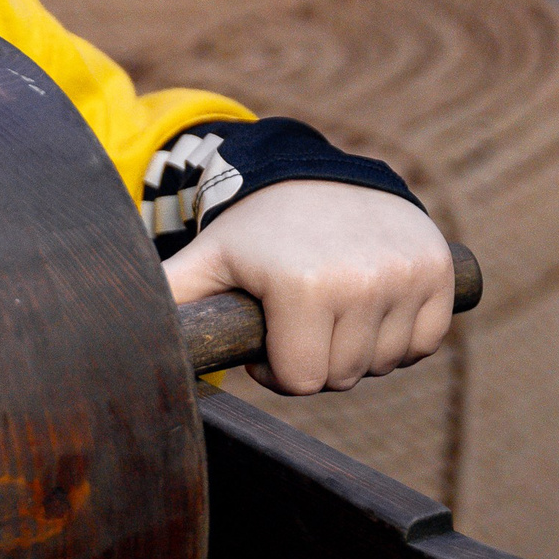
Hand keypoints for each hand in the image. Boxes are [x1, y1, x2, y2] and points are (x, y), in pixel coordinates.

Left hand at [163, 180, 454, 395]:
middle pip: (342, 376)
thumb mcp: (207, 260)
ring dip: (358, 348)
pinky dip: (400, 335)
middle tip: (297, 317)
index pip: (299, 382)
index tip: (267, 335)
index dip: (277, 369)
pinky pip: (425, 341)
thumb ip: (172, 299)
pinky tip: (369, 303)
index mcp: (301, 284)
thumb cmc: (253, 230)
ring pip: (385, 363)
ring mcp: (406, 273)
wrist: (314, 176)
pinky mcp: (439, 269)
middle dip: (315, 358)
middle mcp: (361, 279)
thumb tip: (119, 333)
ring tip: (330, 306)